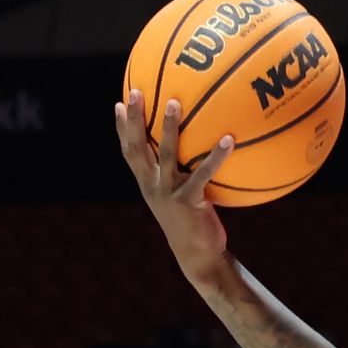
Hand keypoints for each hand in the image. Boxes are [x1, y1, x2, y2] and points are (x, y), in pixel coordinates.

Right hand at [114, 89, 234, 280]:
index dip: (122, 128)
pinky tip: (228, 139)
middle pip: (137, 146)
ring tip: (175, 101)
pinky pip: (202, 173)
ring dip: (168, 126)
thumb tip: (197, 150)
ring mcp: (168, 193)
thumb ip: (181, 175)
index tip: (118, 102)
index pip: (129, 151)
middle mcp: (152, 185)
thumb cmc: (192, 223)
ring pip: (164, 153)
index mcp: (147, 183)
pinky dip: (216, 155)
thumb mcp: (181, 197)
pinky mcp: (188, 201)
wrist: (197, 256)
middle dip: (133, 118)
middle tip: (134, 91)